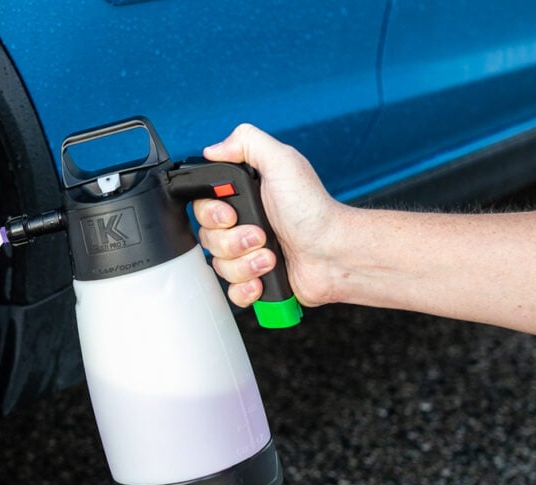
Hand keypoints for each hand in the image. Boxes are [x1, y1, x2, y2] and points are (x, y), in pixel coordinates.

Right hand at [192, 124, 345, 307]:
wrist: (333, 252)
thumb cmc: (313, 210)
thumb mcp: (282, 161)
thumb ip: (246, 142)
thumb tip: (214, 147)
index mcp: (245, 198)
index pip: (203, 208)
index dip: (212, 214)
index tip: (231, 214)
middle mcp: (243, 225)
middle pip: (207, 238)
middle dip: (233, 241)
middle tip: (261, 233)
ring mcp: (248, 254)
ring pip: (219, 266)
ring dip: (245, 263)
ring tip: (271, 256)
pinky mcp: (255, 280)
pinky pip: (231, 291)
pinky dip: (246, 288)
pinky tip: (264, 277)